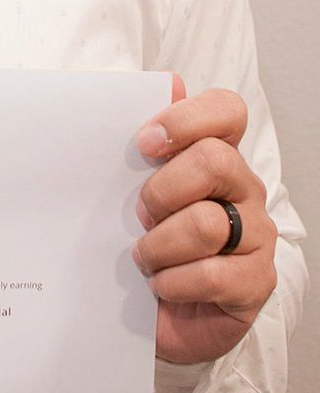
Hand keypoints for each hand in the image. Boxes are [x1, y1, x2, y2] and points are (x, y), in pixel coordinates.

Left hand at [133, 74, 276, 364]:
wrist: (155, 310)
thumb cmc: (148, 236)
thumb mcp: (135, 186)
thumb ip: (150, 140)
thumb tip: (169, 82)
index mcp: (217, 152)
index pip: (227, 111)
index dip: (186, 119)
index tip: (144, 143)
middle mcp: (244, 186)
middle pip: (214, 160)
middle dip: (161, 189)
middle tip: (138, 213)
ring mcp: (256, 233)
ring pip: (207, 223)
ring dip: (159, 244)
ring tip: (143, 256)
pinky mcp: (256, 281)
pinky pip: (213, 275)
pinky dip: (173, 281)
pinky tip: (160, 284)